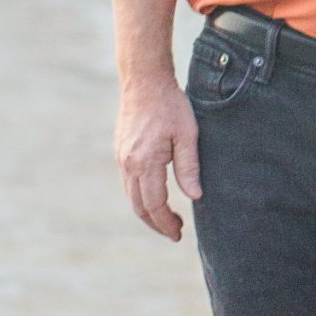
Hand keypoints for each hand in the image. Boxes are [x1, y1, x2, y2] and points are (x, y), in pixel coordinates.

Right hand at [115, 73, 201, 240]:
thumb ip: (189, 167)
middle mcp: (128, 163)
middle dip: (156, 223)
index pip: (154, 205)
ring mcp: (121, 158)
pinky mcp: (120, 151)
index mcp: (145, 162)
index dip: (166, 223)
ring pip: (131, 196)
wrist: (144, 81)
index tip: (179, 234)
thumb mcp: (188, 135)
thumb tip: (195, 197)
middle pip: (139, 206)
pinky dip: (141, 196)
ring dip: (148, 211)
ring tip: (168, 218)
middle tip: (175, 232)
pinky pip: (128, 183)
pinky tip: (156, 196)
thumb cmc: (170, 105)